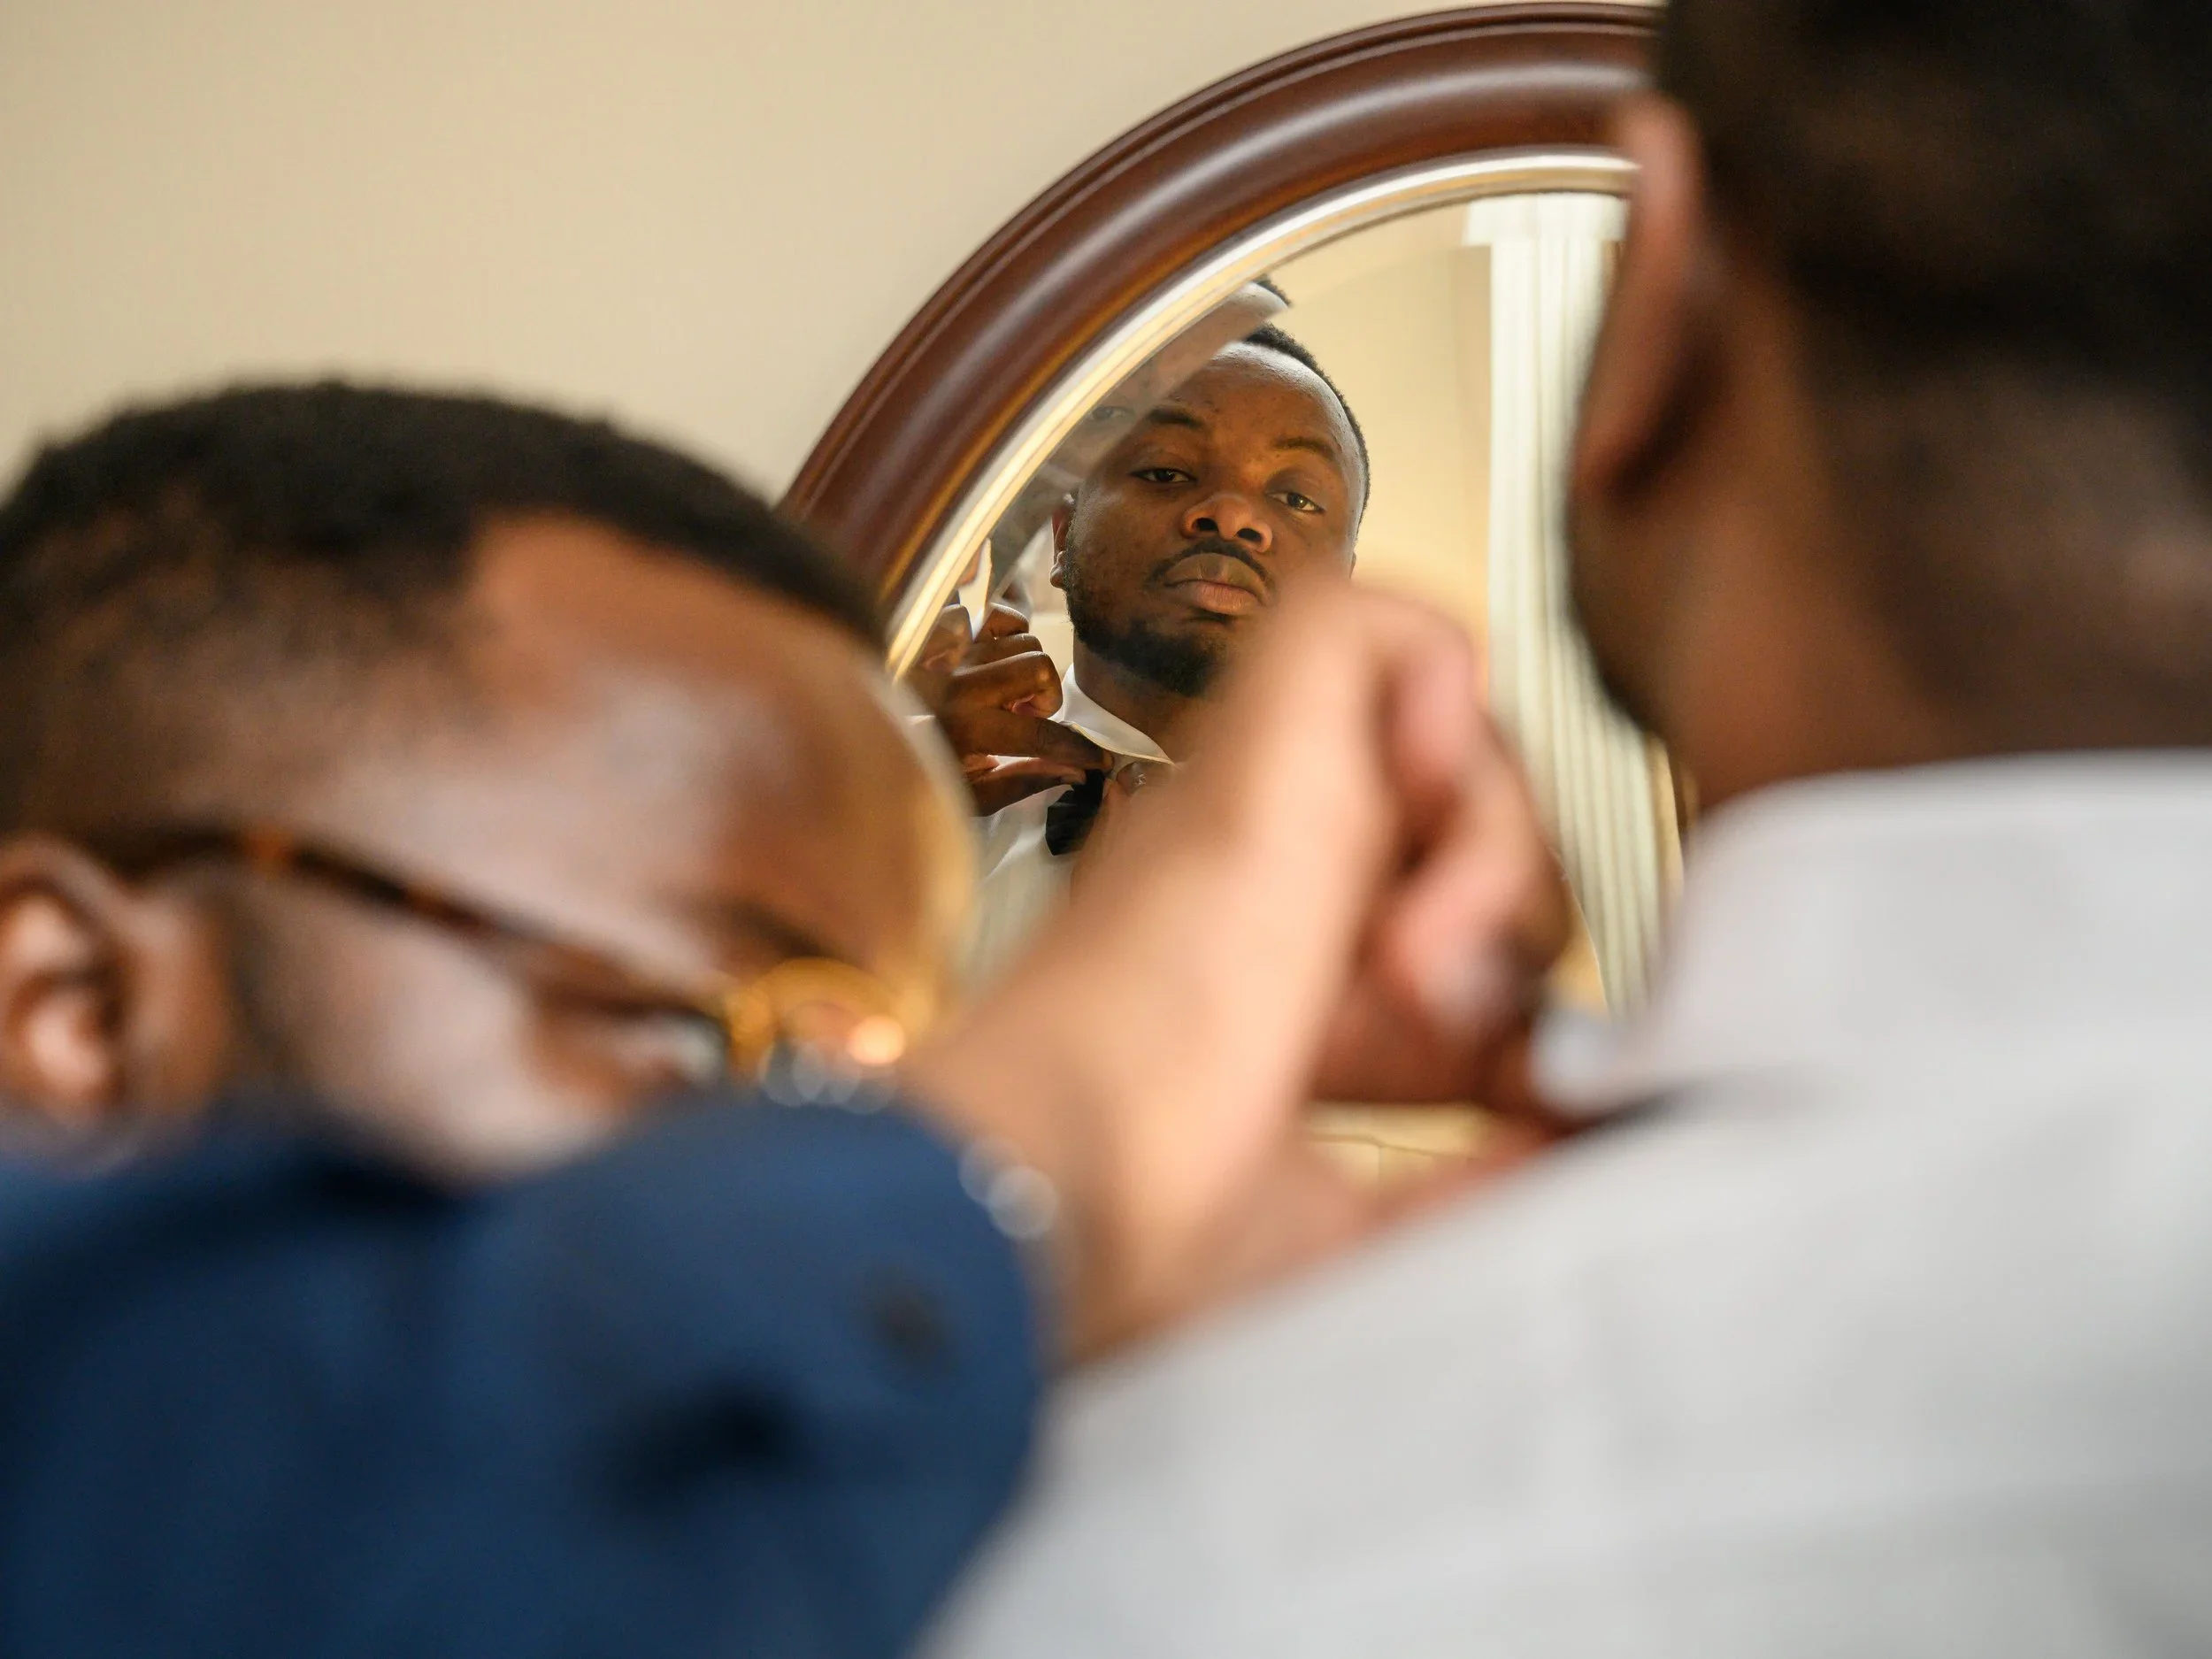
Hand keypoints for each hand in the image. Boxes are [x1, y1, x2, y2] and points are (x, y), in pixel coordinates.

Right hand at [906, 582, 1569, 1358]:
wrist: (1050, 1180)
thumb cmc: (1142, 1220)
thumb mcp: (1352, 1231)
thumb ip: (1469, 1188)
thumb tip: (1576, 1145)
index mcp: (1271, 975)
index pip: (1440, 920)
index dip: (1509, 991)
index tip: (1512, 1095)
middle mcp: (1265, 872)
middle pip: (1463, 822)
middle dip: (1516, 920)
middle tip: (1458, 1021)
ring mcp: (1261, 798)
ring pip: (1442, 729)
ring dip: (1492, 836)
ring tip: (1428, 955)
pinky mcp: (1262, 738)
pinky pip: (1367, 621)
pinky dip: (1439, 685)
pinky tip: (1424, 799)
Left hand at [914, 602, 1107, 813]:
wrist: (858, 737)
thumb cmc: (912, 766)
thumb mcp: (962, 794)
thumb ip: (1020, 782)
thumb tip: (1072, 773)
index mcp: (964, 729)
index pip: (1041, 736)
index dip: (1078, 749)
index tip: (1097, 758)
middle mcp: (957, 682)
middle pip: (1040, 667)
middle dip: (1045, 696)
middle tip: (1024, 718)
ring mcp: (948, 647)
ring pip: (1024, 638)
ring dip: (1024, 669)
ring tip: (1001, 694)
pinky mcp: (941, 625)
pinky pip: (1000, 614)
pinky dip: (1007, 634)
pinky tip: (992, 662)